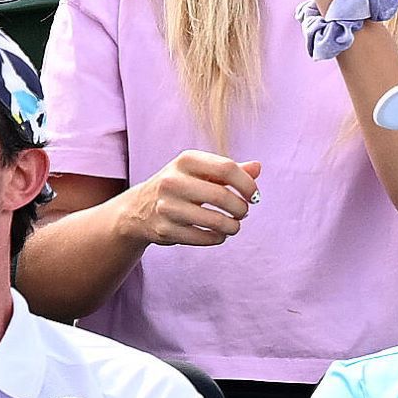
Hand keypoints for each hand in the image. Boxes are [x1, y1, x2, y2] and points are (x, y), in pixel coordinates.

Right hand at [118, 151, 259, 247]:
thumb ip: (230, 170)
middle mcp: (173, 181)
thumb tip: (257, 167)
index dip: (247, 184)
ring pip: (215, 220)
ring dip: (232, 226)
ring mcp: (167, 206)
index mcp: (186, 160)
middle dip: (241, 208)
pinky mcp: (165, 230)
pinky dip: (218, 238)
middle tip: (244, 212)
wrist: (139, 207)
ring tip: (234, 225)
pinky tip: (219, 234)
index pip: (227, 168)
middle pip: (222, 196)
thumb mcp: (201, 171)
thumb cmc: (181, 185)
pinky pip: (203, 238)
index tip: (254, 195)